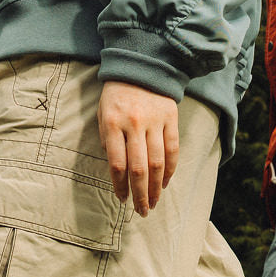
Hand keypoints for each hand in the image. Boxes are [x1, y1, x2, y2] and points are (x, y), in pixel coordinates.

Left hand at [98, 81, 179, 216]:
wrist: (140, 65)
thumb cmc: (116, 95)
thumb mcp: (103, 115)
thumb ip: (109, 142)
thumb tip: (118, 172)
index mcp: (112, 124)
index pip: (117, 164)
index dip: (120, 186)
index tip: (123, 200)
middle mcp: (134, 124)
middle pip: (139, 169)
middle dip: (141, 194)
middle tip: (142, 211)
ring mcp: (154, 121)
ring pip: (157, 162)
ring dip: (157, 187)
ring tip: (154, 202)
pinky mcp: (170, 118)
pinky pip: (172, 149)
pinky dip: (170, 169)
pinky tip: (166, 182)